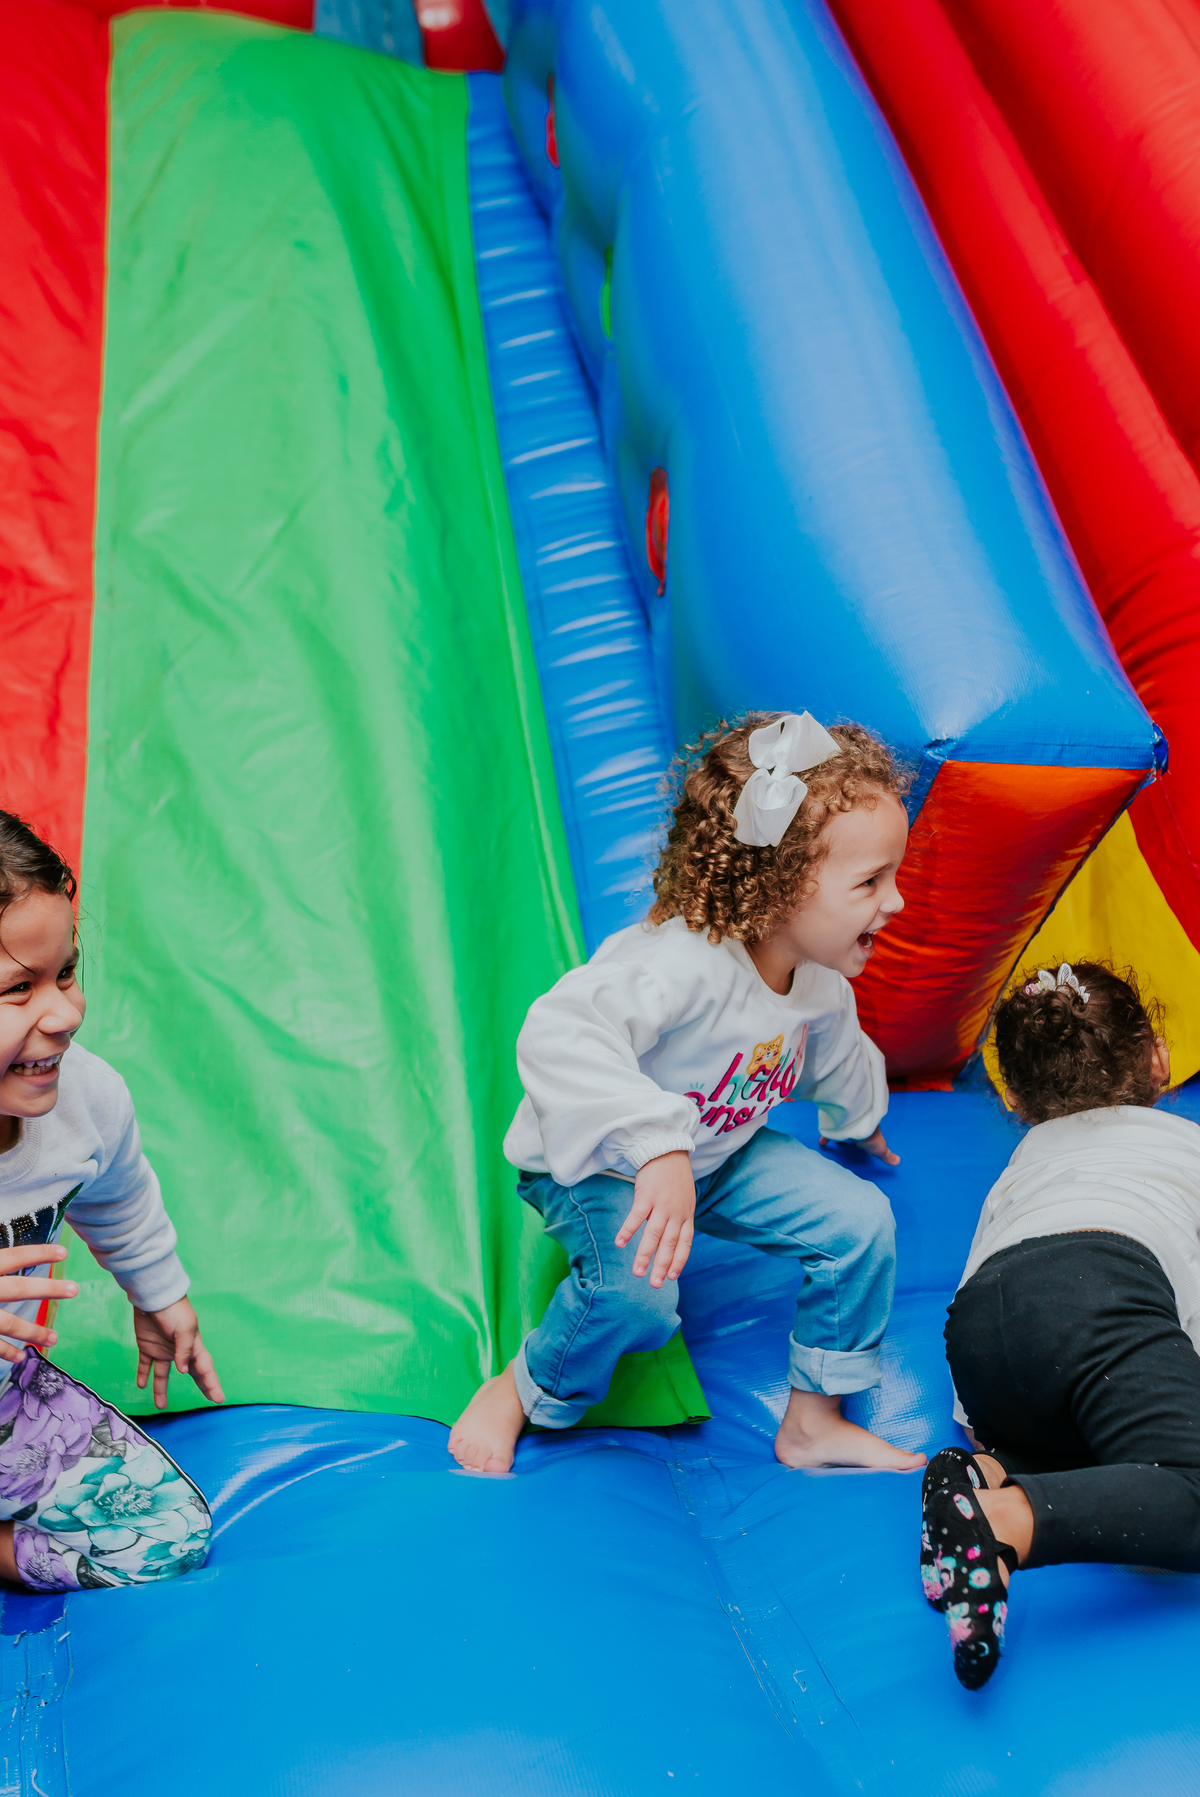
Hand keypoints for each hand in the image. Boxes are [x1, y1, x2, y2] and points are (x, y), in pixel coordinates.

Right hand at [0, 1243, 76, 1359]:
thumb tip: (10, 1257)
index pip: (13, 1258)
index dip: (38, 1254)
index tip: (63, 1253)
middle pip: (18, 1289)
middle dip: (48, 1289)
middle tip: (74, 1289)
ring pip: (8, 1323)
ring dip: (33, 1331)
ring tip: (54, 1338)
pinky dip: (5, 1351)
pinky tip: (20, 1356)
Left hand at [134, 1297, 223, 1408]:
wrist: (153, 1296)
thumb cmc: (174, 1310)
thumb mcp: (184, 1328)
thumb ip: (184, 1350)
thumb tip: (184, 1371)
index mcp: (193, 1345)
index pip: (205, 1368)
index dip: (212, 1383)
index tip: (218, 1398)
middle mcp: (179, 1350)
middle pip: (192, 1372)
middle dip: (201, 1386)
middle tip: (208, 1400)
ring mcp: (163, 1349)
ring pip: (163, 1374)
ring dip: (161, 1390)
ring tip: (160, 1406)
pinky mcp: (147, 1347)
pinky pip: (145, 1365)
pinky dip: (143, 1375)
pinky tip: (141, 1385)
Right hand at [614, 1149, 695, 1286]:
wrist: (668, 1149)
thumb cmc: (675, 1177)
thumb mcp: (685, 1199)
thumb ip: (679, 1218)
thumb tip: (671, 1238)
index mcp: (686, 1215)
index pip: (685, 1243)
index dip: (678, 1261)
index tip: (671, 1277)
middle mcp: (676, 1213)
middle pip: (669, 1243)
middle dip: (662, 1265)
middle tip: (654, 1285)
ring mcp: (662, 1204)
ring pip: (653, 1234)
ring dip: (645, 1255)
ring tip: (637, 1272)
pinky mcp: (647, 1195)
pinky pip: (636, 1216)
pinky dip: (628, 1230)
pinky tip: (620, 1243)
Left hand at [819, 1126, 899, 1165]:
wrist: (858, 1123)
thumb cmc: (871, 1136)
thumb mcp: (880, 1149)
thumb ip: (887, 1156)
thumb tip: (897, 1161)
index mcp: (868, 1130)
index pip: (867, 1134)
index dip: (865, 1138)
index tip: (861, 1144)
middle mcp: (856, 1125)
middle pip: (853, 1130)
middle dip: (851, 1135)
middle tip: (848, 1142)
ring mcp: (845, 1123)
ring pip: (842, 1129)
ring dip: (839, 1135)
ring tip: (835, 1142)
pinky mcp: (834, 1125)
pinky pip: (828, 1132)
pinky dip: (826, 1137)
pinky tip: (821, 1143)